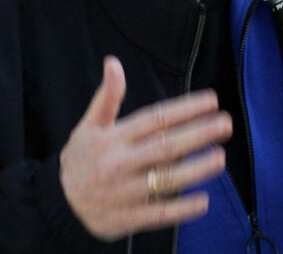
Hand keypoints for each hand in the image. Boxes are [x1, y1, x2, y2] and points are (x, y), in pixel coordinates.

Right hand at [59, 56, 231, 240]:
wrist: (56, 204)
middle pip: (164, 147)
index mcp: (113, 138)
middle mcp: (119, 163)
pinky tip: (203, 201)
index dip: (184, 109)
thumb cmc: (80, 159)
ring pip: (164, 180)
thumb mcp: (88, 126)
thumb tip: (113, 63)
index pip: (154, 119)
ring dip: (195, 170)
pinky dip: (181, 209)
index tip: (211, 100)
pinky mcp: (125, 218)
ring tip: (219, 158)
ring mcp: (123, 192)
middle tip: (225, 124)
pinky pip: (158, 214)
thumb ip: (106, 97)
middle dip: (198, 134)